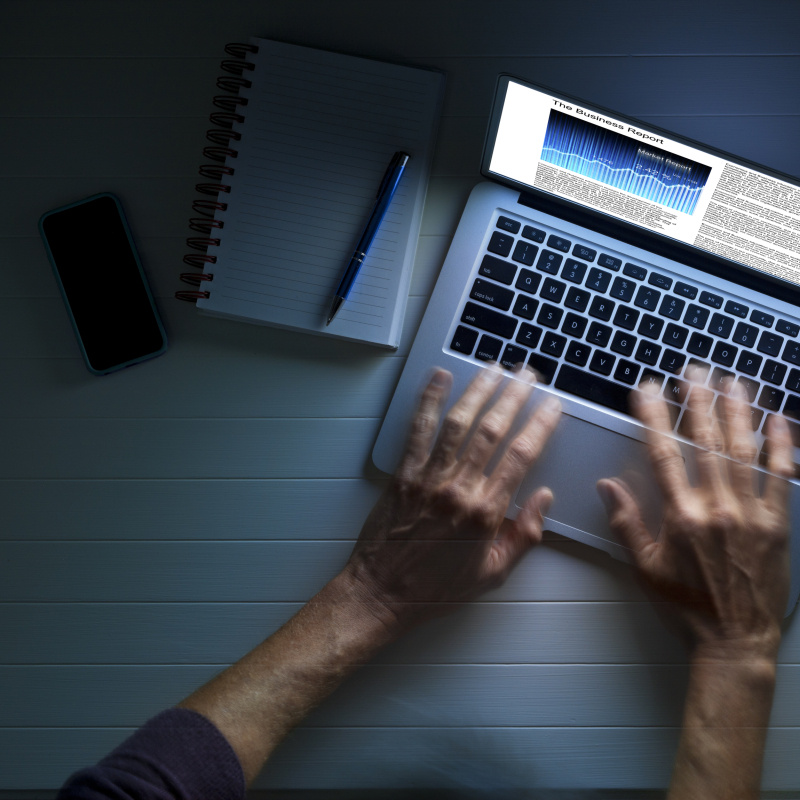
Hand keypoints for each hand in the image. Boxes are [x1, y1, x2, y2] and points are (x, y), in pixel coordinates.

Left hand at [344, 366, 560, 635]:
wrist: (383, 593)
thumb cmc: (438, 589)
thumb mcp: (493, 573)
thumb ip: (524, 535)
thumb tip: (544, 498)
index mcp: (487, 513)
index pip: (522, 456)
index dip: (541, 425)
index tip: (553, 405)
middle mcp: (459, 489)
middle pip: (493, 430)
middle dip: (514, 396)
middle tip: (527, 374)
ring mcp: (429, 478)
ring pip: (459, 423)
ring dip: (478, 391)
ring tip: (493, 368)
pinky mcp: (403, 474)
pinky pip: (418, 431)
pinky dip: (429, 401)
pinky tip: (439, 378)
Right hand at [598, 377, 793, 658]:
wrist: (735, 641)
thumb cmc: (686, 606)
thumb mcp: (645, 568)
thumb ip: (626, 523)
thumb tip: (607, 485)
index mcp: (681, 518)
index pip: (663, 454)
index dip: (654, 417)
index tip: (647, 390)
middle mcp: (717, 509)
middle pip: (705, 443)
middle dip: (697, 401)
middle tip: (692, 370)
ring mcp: (752, 514)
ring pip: (744, 451)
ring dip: (737, 411)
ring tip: (731, 380)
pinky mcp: (779, 524)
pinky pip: (782, 477)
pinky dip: (782, 446)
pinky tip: (778, 419)